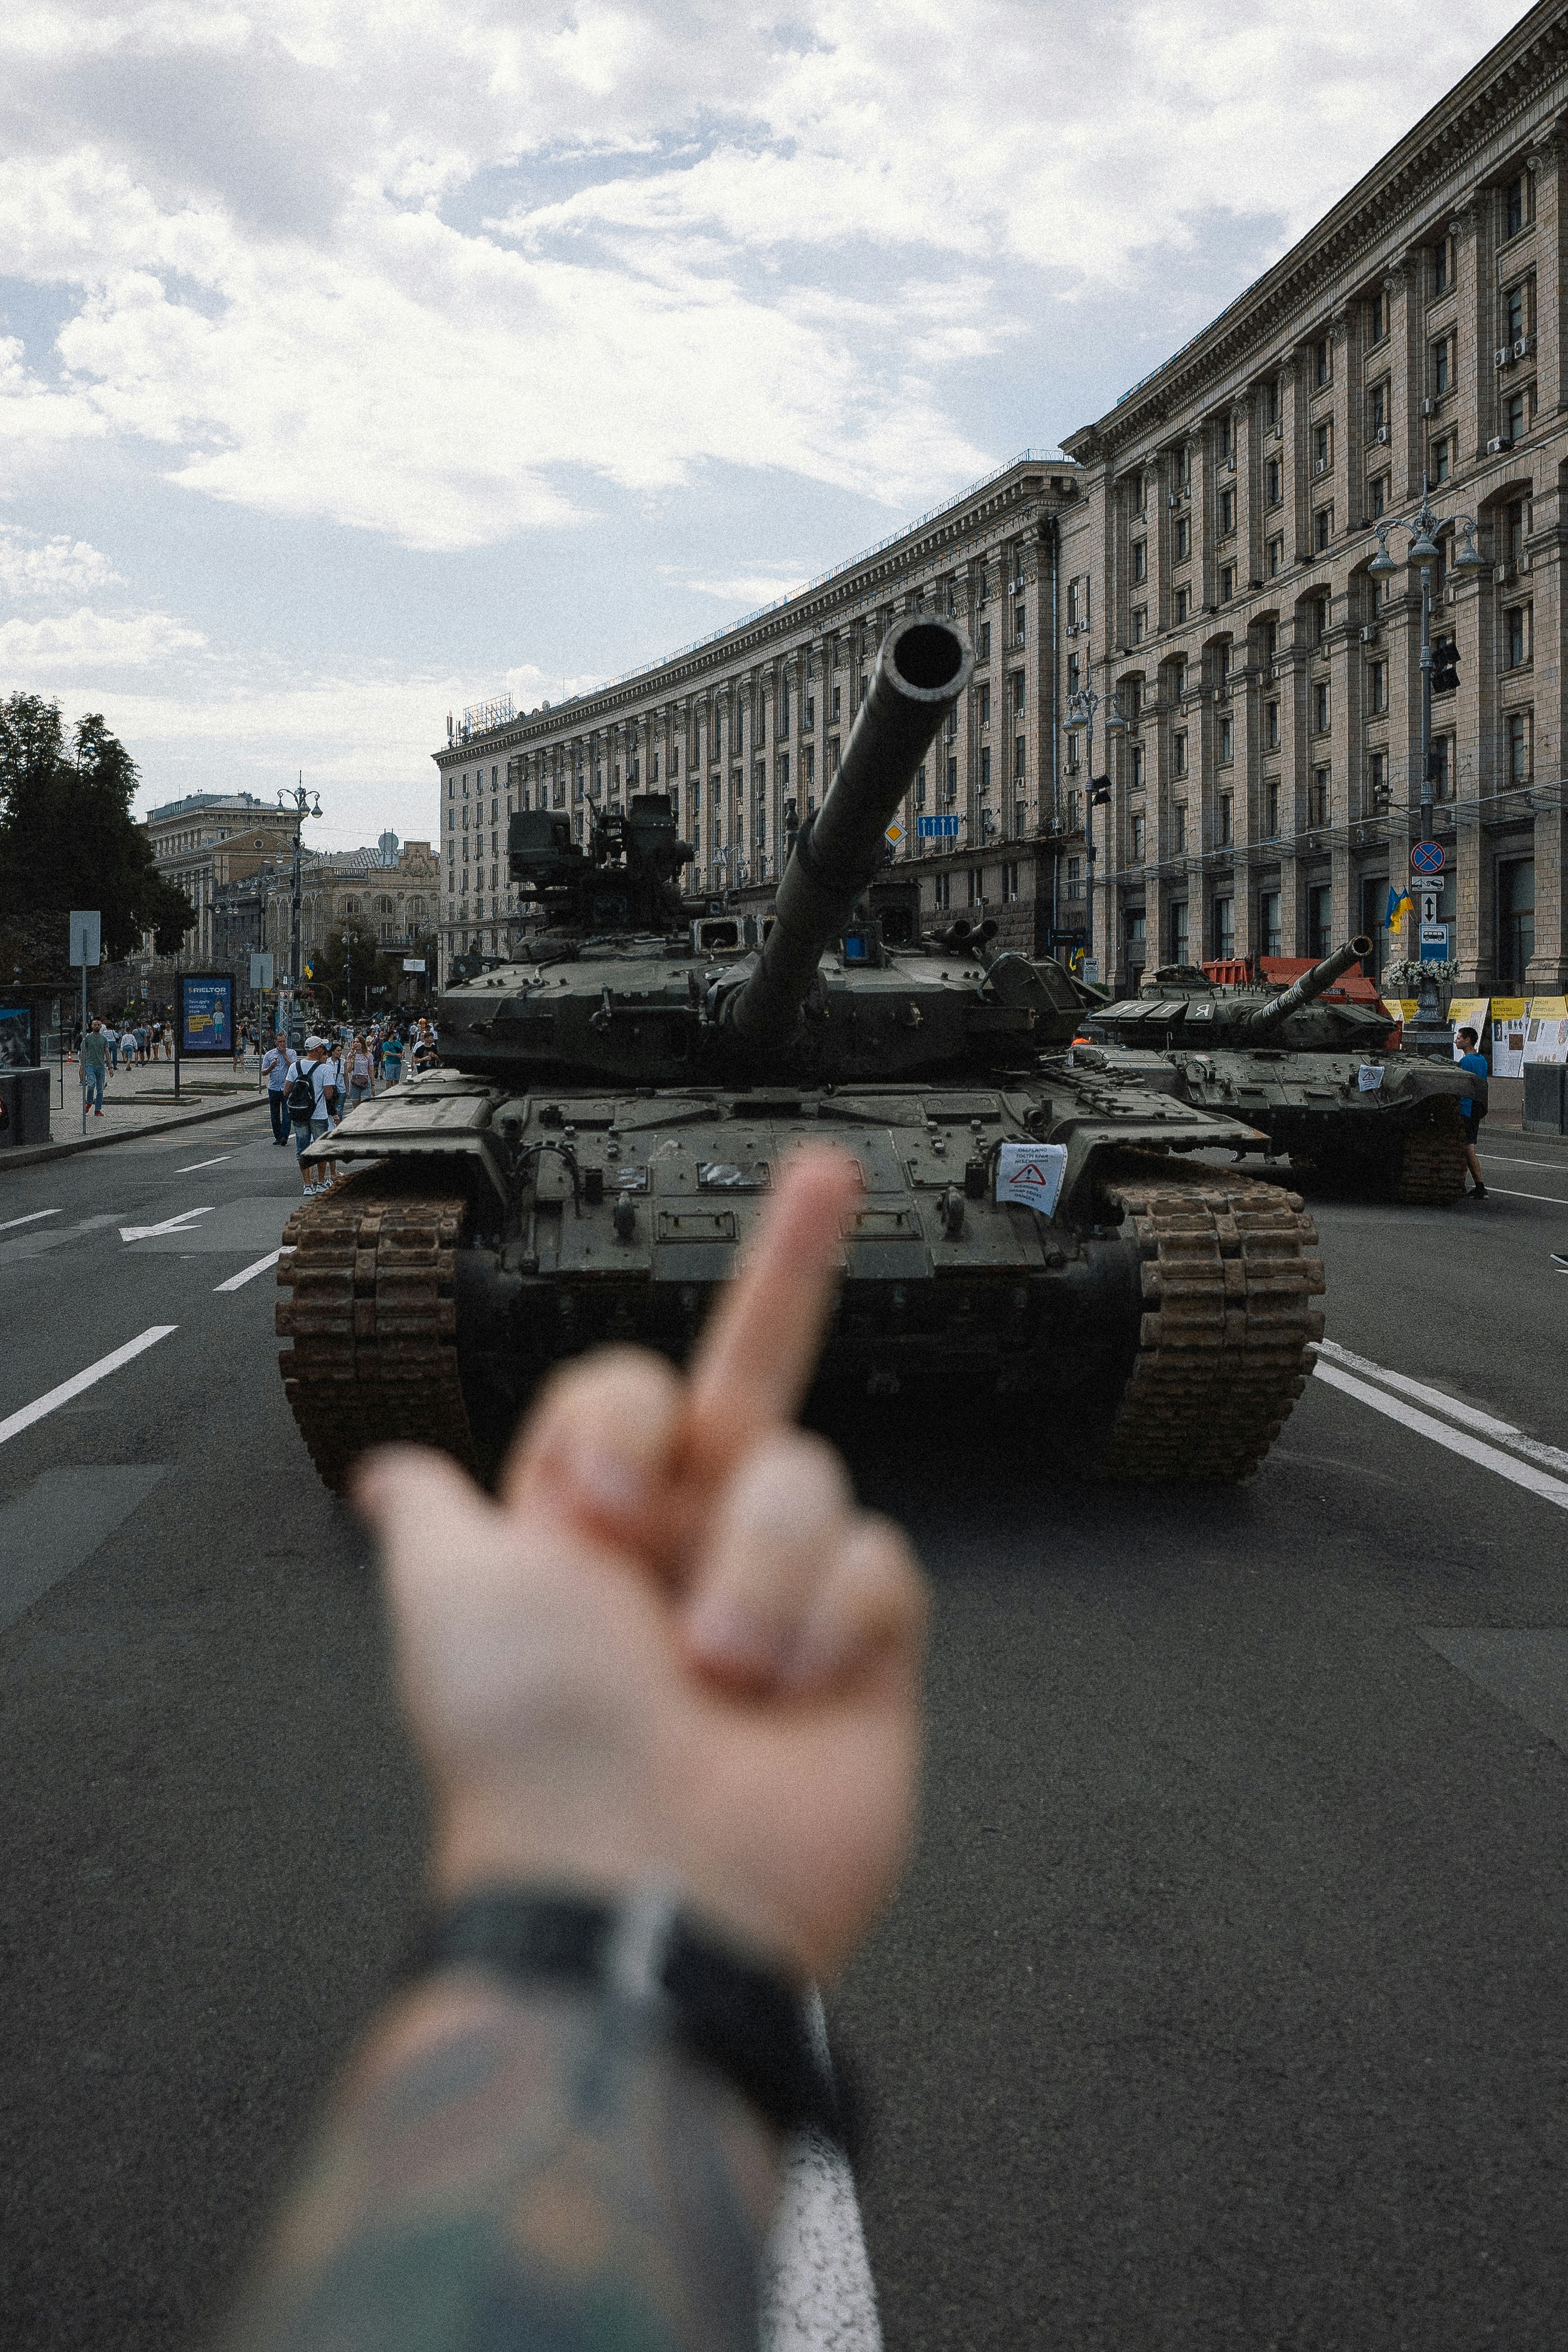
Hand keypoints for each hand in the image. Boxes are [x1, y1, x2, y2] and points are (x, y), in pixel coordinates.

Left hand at [354, 1146, 926, 1984]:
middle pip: (754, 1374)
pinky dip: (833, 1621)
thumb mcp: (447, 1603)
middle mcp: (689, 1540)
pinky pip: (883, 1564)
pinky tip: (790, 1690)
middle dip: (790, 1261)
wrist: (641, 1883)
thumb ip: (433, 1519)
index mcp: (593, 1522)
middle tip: (825, 1173)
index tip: (592, 1494)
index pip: (633, 1387)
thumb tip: (391, 1474)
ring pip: (814, 1476)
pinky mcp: (866, 1648)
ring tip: (720, 1669)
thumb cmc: (537, 1743)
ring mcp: (783, 1591)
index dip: (619, 1416)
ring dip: (759, 1568)